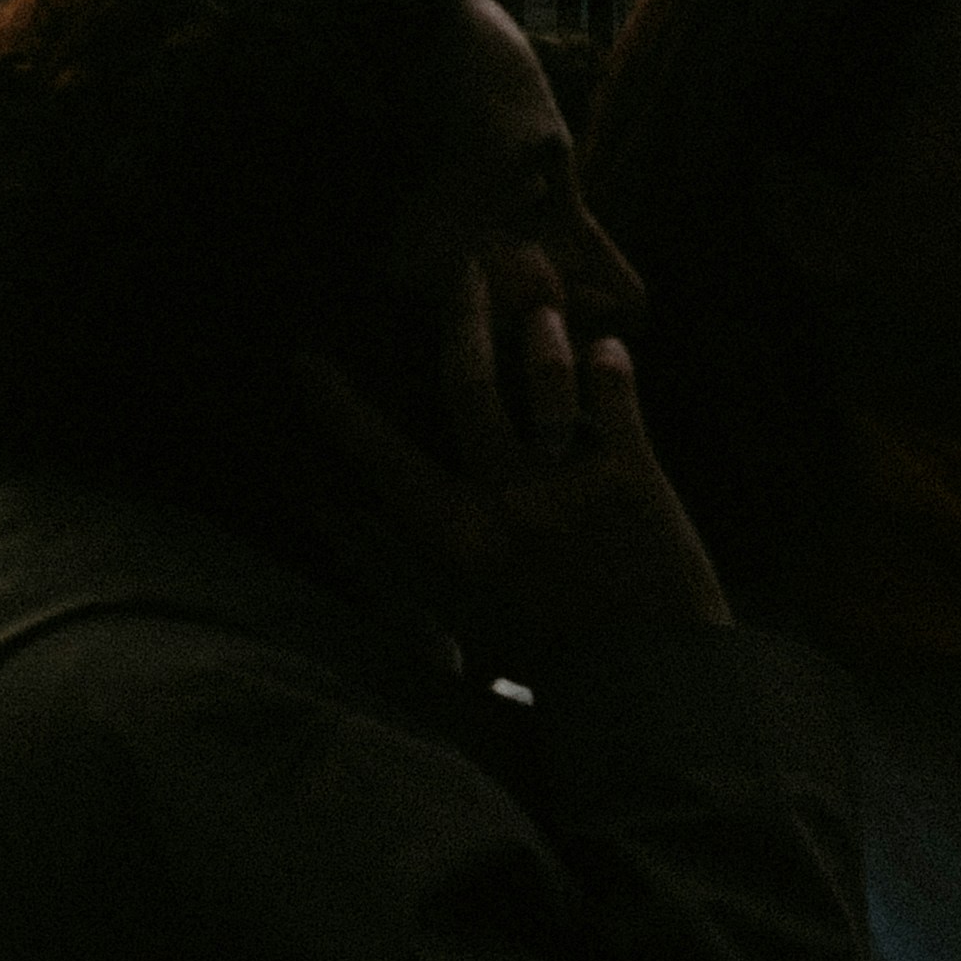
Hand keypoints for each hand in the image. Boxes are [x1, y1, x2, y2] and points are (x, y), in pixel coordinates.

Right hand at [277, 259, 725, 668]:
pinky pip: (614, 399)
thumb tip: (379, 583)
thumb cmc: (558, 677)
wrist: (654, 693)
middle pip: (466, 384)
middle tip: (459, 267)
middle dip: (459, 317)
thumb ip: (427, 603)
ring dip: (539, 335)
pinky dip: (612, 367)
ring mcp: (569, 482)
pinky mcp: (631, 476)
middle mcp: (505, 500)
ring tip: (540, 305)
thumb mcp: (477, 640)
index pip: (380, 460)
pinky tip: (611, 346)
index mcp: (457, 542)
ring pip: (541, 378)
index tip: (306, 360)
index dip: (339, 408)